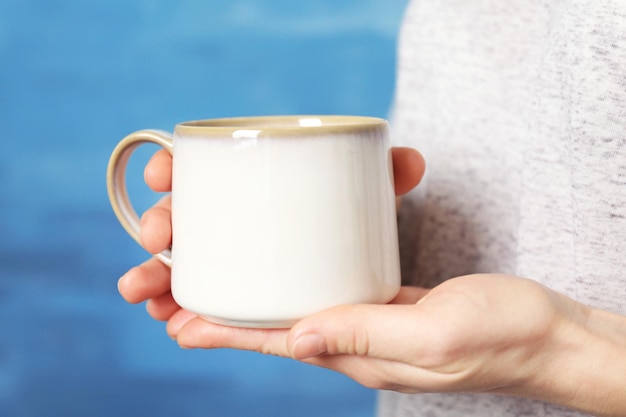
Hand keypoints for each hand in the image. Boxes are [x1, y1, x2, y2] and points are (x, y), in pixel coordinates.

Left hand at [118, 146, 625, 415]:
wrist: (544, 333)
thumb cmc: (501, 334)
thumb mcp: (435, 332)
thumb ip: (367, 334)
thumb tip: (298, 336)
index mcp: (356, 351)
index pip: (272, 341)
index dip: (220, 331)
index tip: (173, 318)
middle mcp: (350, 337)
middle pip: (268, 321)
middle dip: (216, 306)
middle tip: (165, 287)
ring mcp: (364, 317)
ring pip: (288, 304)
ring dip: (244, 292)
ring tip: (202, 276)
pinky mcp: (381, 297)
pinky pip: (321, 288)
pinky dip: (287, 278)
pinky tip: (273, 264)